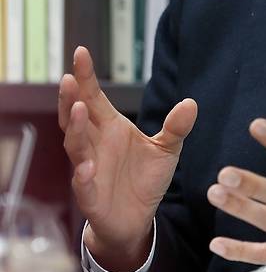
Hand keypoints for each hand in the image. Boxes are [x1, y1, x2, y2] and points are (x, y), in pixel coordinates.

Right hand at [59, 46, 196, 271]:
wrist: (137, 219)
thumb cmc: (145, 179)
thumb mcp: (167, 150)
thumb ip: (176, 127)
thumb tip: (191, 103)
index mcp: (110, 127)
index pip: (94, 96)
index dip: (86, 76)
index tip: (81, 53)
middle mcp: (94, 144)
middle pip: (76, 116)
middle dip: (71, 98)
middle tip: (69, 79)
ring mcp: (88, 168)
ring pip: (75, 145)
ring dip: (75, 128)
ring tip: (78, 109)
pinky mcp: (90, 195)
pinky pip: (83, 184)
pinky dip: (83, 174)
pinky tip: (86, 166)